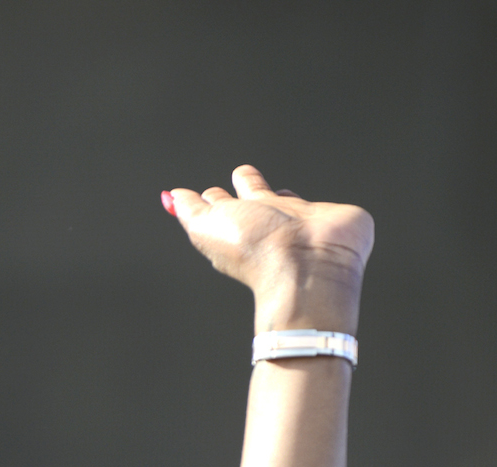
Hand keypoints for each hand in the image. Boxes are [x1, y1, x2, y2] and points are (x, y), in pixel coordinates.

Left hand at [165, 166, 373, 333]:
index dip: (208, 198)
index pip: (218, 206)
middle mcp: (263, 223)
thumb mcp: (207, 227)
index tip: (198, 193)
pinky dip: (311, 202)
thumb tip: (170, 196)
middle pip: (249, 198)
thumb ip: (189, 210)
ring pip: (279, 200)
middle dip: (242, 186)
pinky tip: (305, 201)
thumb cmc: (255, 250)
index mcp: (234, 225)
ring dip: (270, 191)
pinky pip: (317, 206)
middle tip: (237, 175)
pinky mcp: (326, 217)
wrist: (306, 262)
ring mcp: (296, 220)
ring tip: (263, 183)